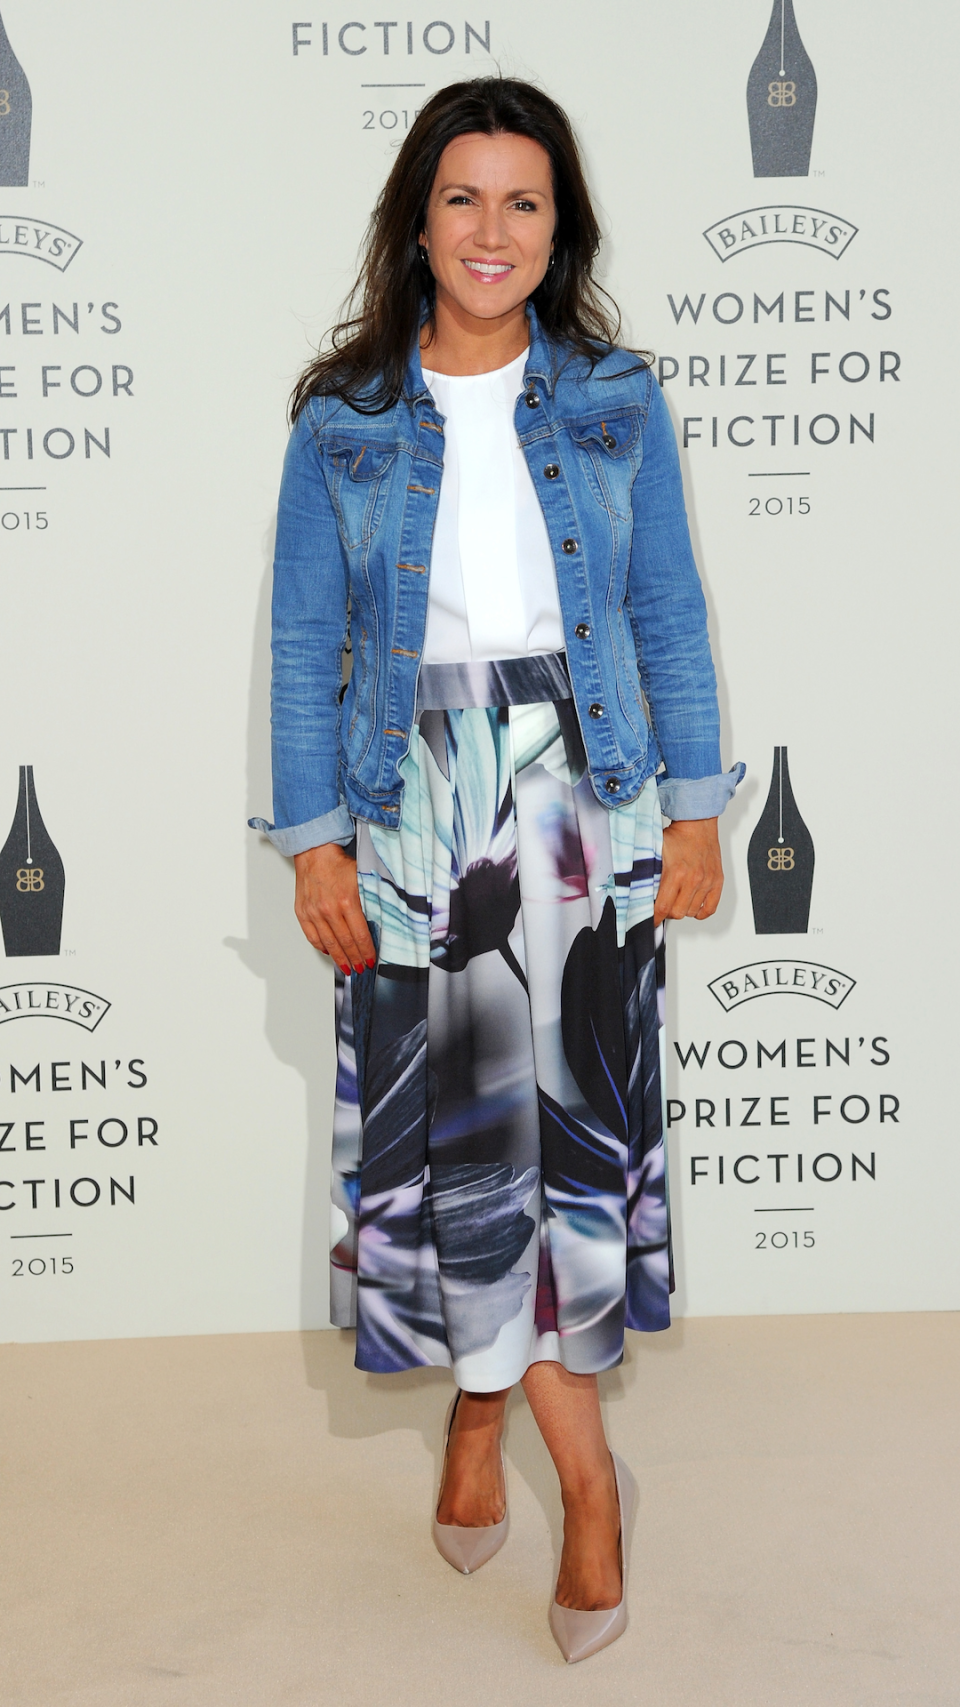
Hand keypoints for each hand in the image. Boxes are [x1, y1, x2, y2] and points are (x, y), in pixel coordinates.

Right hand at [293, 843, 375, 974]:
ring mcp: (314, 912)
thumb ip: (372, 899)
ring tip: (347, 968)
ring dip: (339, 958)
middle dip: (355, 959)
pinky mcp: (303, 913)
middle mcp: (329, 909)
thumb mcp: (362, 879)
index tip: (371, 960)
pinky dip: (322, 947)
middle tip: (361, 969)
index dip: (366, 951)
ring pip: (328, 944)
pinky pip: (312, 937)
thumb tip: (385, 919)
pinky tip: (330, 952)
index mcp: (347, 901)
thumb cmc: (339, 864)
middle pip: (345, 943)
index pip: (360, 935)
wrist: (315, 854)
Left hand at [654, 818, 722, 925]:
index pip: (662, 907)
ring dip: (682, 910)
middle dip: (667, 912)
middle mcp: (693, 879)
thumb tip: (638, 893)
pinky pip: (710, 908)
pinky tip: (692, 906)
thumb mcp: (655, 853)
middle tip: (663, 905)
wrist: (697, 824)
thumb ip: (647, 874)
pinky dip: (700, 912)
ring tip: (676, 901)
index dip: (654, 918)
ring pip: (692, 912)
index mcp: (676, 872)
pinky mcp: (717, 881)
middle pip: (678, 913)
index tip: (650, 920)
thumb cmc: (677, 837)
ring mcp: (707, 881)